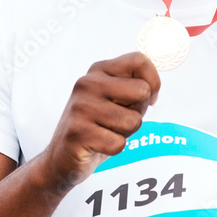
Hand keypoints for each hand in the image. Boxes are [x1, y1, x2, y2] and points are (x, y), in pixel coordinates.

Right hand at [38, 52, 160, 190]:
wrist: (62, 156)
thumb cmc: (97, 127)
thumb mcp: (116, 101)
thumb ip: (134, 90)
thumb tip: (151, 90)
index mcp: (98, 71)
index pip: (138, 61)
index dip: (154, 82)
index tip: (149, 99)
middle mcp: (87, 83)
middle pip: (142, 90)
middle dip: (138, 112)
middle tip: (118, 121)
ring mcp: (81, 107)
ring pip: (133, 121)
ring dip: (125, 133)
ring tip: (105, 132)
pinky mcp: (78, 132)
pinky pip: (119, 143)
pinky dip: (113, 149)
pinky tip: (97, 145)